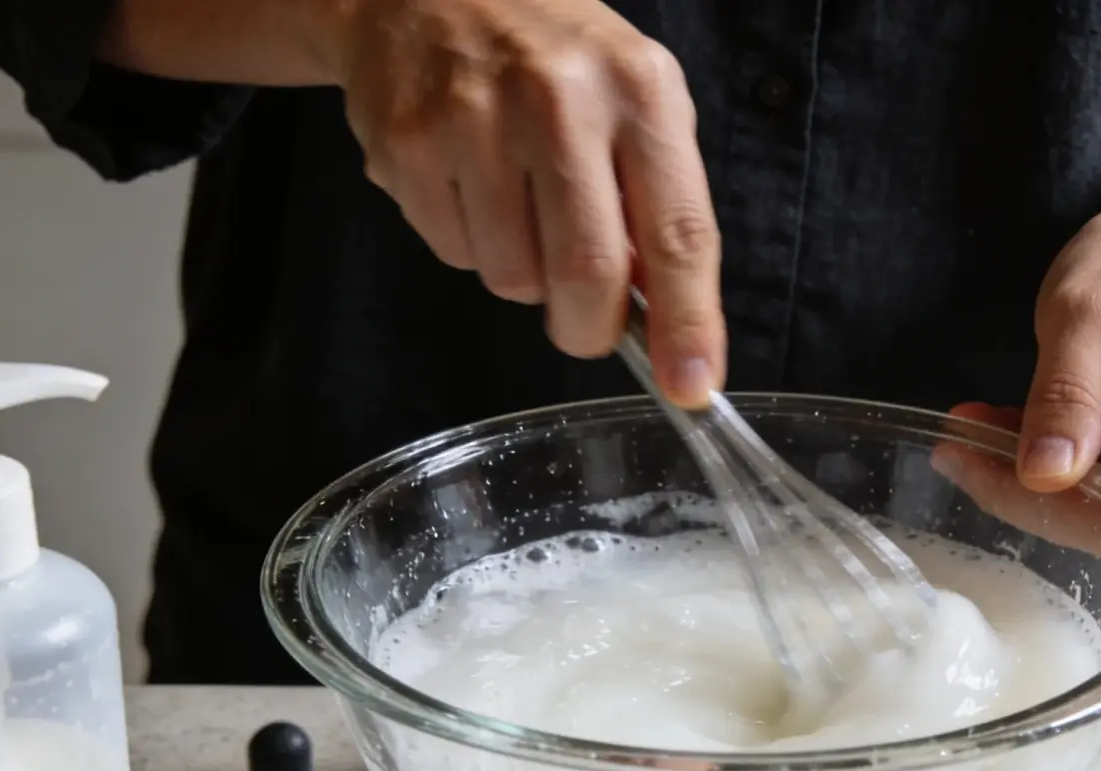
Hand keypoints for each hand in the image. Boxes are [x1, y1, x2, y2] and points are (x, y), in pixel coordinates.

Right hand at [335, 0, 723, 403]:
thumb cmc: (553, 56)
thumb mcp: (633, 98)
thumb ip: (657, 200)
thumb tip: (665, 316)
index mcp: (638, 89)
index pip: (678, 230)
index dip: (688, 321)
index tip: (692, 384)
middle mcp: (558, 98)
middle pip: (588, 272)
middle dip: (591, 328)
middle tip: (587, 327)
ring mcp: (473, 120)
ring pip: (512, 277)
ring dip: (525, 275)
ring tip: (519, 208)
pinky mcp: (407, 145)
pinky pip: (455, 253)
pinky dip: (472, 244)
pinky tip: (470, 184)